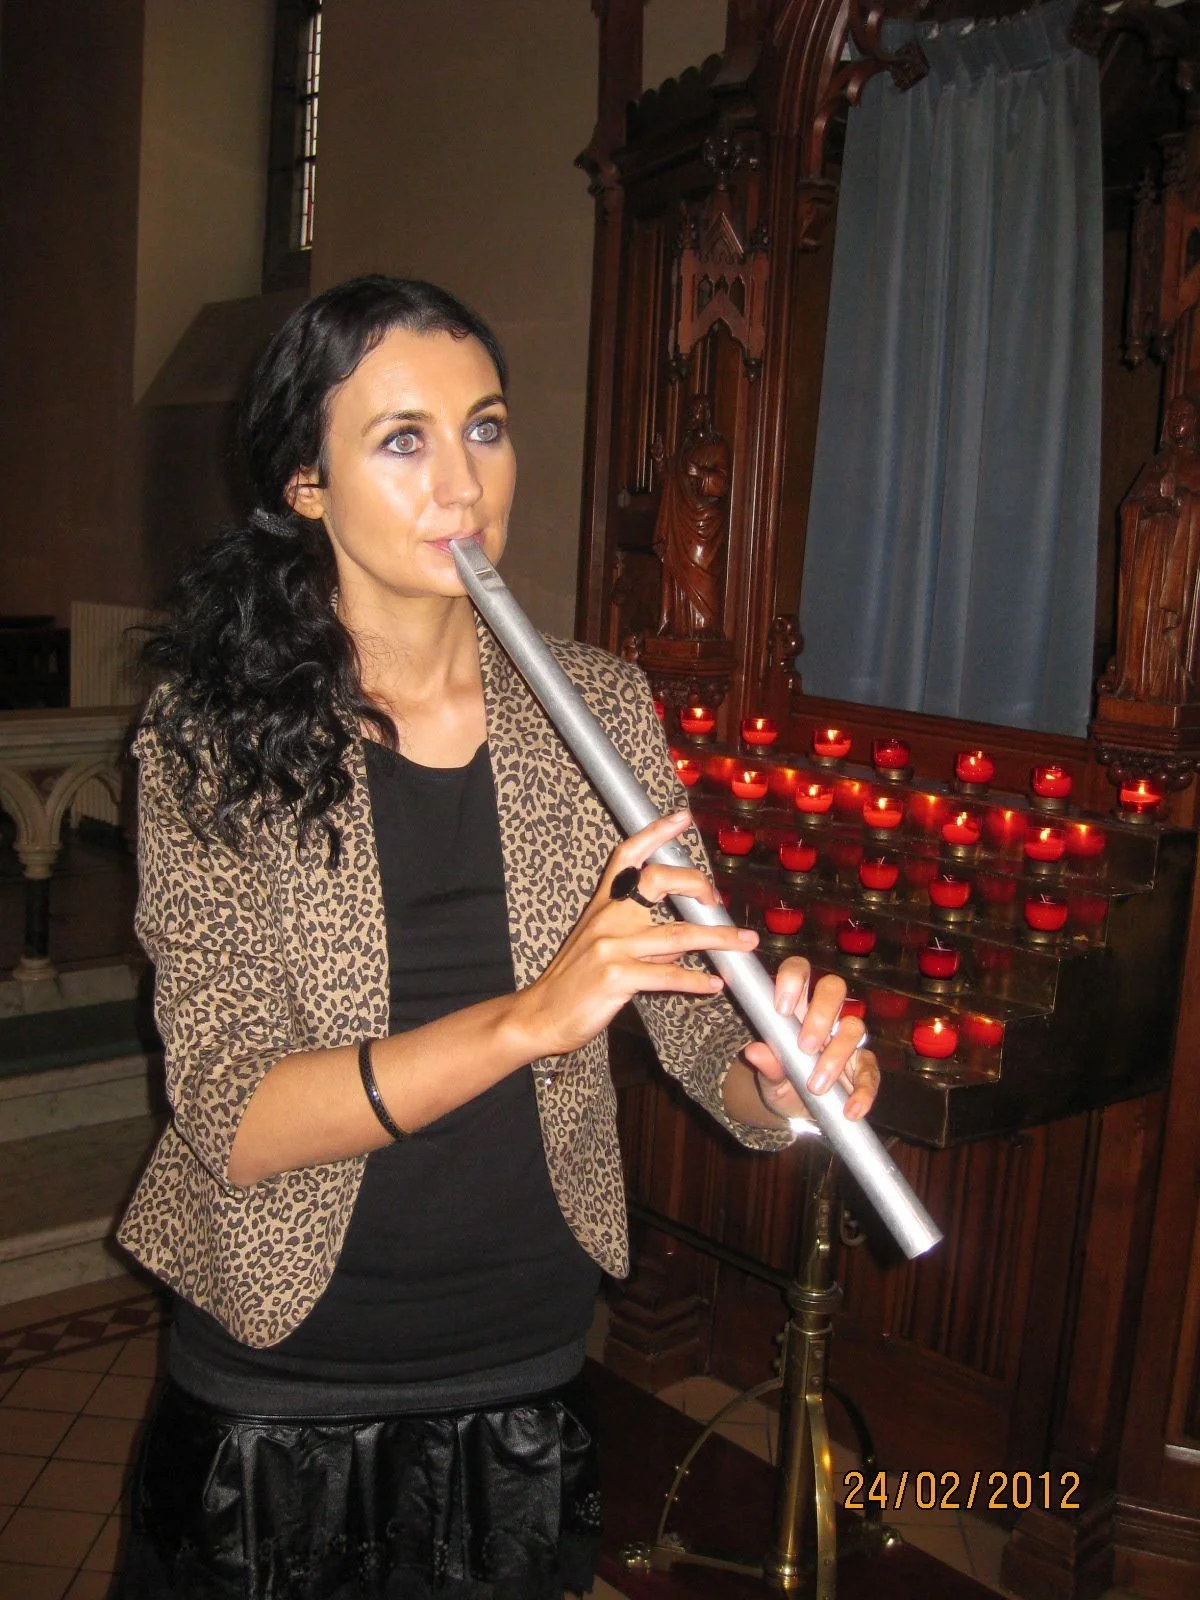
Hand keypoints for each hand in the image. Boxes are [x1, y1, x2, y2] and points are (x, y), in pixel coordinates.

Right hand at [510, 811, 758, 1059]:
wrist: (540, 1014)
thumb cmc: (573, 979)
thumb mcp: (598, 942)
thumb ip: (639, 932)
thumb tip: (683, 935)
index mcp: (603, 904)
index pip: (628, 856)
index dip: (655, 833)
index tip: (682, 818)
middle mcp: (607, 917)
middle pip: (657, 880)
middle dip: (695, 884)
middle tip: (717, 900)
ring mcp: (611, 947)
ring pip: (677, 935)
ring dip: (718, 939)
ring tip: (745, 942)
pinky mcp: (617, 979)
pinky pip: (668, 976)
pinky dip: (696, 981)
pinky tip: (714, 984)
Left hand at [741, 960, 879, 1124]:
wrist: (797, 1110)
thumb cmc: (782, 1080)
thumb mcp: (769, 1077)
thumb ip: (766, 1065)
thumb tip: (754, 1052)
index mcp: (797, 1006)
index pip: (799, 971)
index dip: (793, 979)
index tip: (781, 1008)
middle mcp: (825, 1015)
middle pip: (833, 988)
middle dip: (820, 1013)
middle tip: (805, 1047)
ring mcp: (847, 1039)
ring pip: (854, 1026)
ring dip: (836, 1054)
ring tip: (816, 1086)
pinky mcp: (863, 1066)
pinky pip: (870, 1071)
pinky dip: (863, 1091)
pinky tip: (850, 1109)